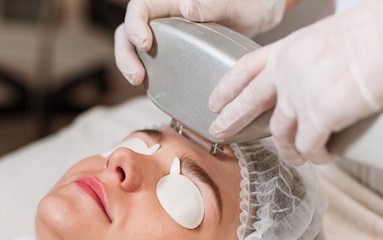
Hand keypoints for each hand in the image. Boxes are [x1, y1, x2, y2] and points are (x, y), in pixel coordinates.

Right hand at [114, 0, 287, 84]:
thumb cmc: (247, 4)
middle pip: (128, 31)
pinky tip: (152, 88)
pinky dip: (146, 75)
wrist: (256, 19)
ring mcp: (162, 35)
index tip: (145, 43)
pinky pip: (148, 62)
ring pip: (132, 48)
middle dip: (125, 54)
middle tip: (136, 76)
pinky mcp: (168, 54)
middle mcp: (161, 16)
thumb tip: (186, 7)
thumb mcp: (235, 4)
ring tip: (139, 82)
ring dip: (130, 65)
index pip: (139, 8)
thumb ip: (212, 4)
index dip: (135, 25)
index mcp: (170, 0)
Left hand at [208, 0, 382, 164]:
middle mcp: (287, 73)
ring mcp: (300, 96)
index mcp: (288, 50)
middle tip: (220, 132)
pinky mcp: (319, 116)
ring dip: (287, 149)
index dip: (227, 87)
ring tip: (294, 157)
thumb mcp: (329, 38)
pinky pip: (309, 147)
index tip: (215, 100)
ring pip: (281, 134)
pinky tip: (321, 157)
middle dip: (231, 120)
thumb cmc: (376, 31)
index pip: (245, 70)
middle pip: (249, 103)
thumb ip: (311, 62)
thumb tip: (313, 79)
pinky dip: (315, 156)